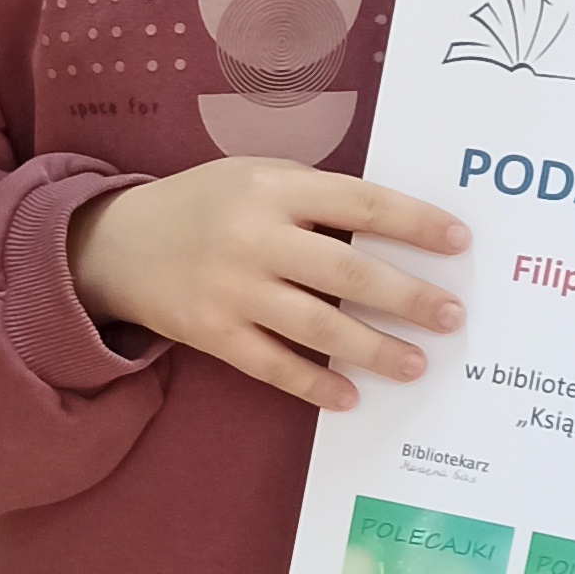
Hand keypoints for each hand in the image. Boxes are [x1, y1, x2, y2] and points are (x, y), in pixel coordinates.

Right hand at [68, 160, 466, 415]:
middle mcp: (254, 238)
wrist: (114, 245)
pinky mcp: (212, 333)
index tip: (460, 242)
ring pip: (317, 326)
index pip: (360, 203)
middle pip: (347, 272)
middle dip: (407, 296)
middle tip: (452, 316)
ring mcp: (231, 290)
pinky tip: (349, 397)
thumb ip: (314, 197)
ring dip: (373, 348)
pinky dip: (313, 384)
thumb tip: (396, 234)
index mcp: (272, 188)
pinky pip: (272, 365)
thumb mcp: (254, 176)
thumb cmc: (204, 205)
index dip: (414, 223)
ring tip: (416, 364)